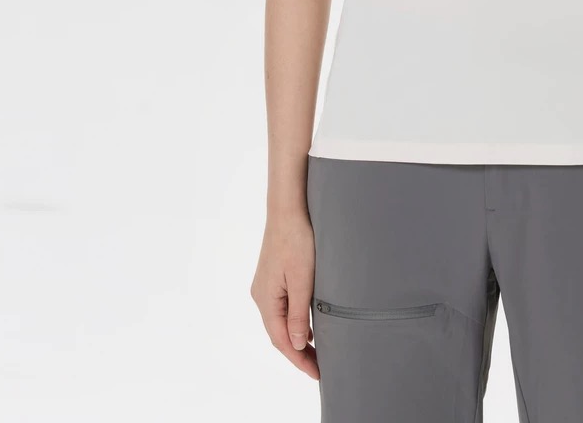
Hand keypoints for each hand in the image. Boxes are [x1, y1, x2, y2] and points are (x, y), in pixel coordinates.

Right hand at [250, 209, 319, 379]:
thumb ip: (299, 313)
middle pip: (279, 333)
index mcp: (266, 299)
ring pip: (281, 321)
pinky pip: (283, 307)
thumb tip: (297, 344)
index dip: (299, 359)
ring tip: (317, 352)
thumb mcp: (302, 279)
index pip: (282, 340)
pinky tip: (309, 325)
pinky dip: (295, 321)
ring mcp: (266, 286)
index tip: (316, 373)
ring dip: (298, 337)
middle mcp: (262, 296)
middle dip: (299, 352)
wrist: (288, 208)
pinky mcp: (273, 276)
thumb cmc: (296, 239)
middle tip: (320, 367)